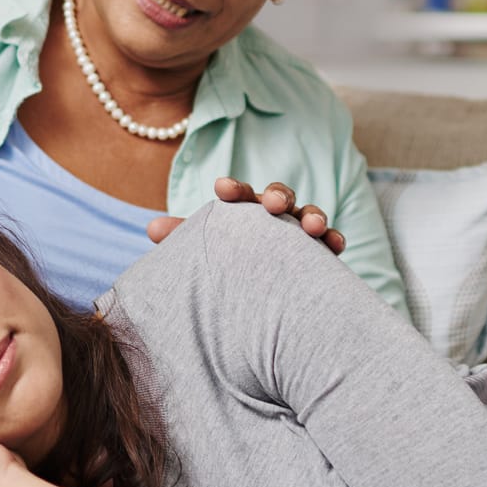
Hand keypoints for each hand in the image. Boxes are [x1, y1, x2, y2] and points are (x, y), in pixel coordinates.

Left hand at [147, 177, 345, 253]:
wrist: (256, 297)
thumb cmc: (226, 265)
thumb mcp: (204, 252)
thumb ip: (183, 238)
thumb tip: (151, 228)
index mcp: (243, 211)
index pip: (238, 195)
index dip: (233, 190)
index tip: (221, 189)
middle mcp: (274, 216)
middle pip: (278, 196)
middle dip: (276, 196)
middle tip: (271, 204)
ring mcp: (299, 231)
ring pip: (308, 214)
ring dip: (311, 215)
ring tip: (311, 226)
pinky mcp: (320, 251)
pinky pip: (330, 240)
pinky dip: (334, 239)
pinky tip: (336, 245)